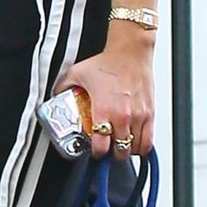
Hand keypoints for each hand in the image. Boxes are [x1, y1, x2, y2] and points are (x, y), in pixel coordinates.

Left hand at [61, 43, 154, 159]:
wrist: (130, 52)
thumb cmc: (107, 61)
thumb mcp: (77, 74)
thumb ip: (64, 87)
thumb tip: (55, 95)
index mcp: (104, 110)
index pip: (101, 146)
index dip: (96, 154)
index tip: (95, 152)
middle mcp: (123, 116)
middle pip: (119, 151)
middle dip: (112, 155)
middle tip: (107, 150)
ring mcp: (139, 116)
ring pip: (136, 148)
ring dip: (127, 151)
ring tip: (120, 147)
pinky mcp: (151, 113)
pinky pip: (149, 140)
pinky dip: (142, 146)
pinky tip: (135, 143)